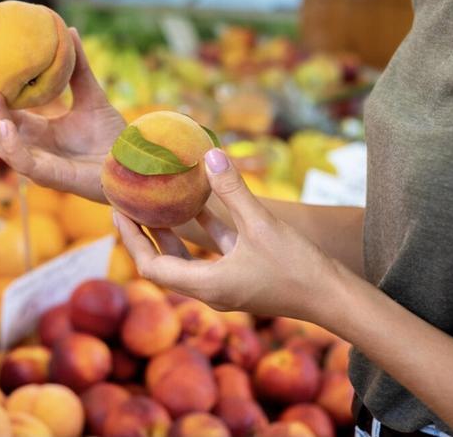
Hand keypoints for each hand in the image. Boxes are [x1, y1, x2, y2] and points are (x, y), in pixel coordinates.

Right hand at [0, 28, 126, 202]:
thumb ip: (78, 68)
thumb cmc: (111, 137)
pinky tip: (4, 124)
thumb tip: (70, 30)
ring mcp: (35, 163)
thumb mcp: (92, 95)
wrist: (132, 163)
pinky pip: (21, 161)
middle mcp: (29, 147)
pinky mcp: (47, 176)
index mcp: (35, 130)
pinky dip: (9, 143)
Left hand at [114, 148, 347, 321]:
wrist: (333, 298)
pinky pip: (212, 255)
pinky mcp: (242, 277)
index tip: (118, 210)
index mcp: (206, 285)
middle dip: (144, 234)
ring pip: (187, 259)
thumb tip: (209, 154)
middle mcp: (210, 290)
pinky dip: (202, 232)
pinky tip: (199, 204)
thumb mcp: (262, 223)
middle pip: (163, 263)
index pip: (151, 265)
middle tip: (127, 203)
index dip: (132, 238)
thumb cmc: (297, 267)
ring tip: (154, 202)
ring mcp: (226, 286)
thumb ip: (234, 190)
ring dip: (170, 233)